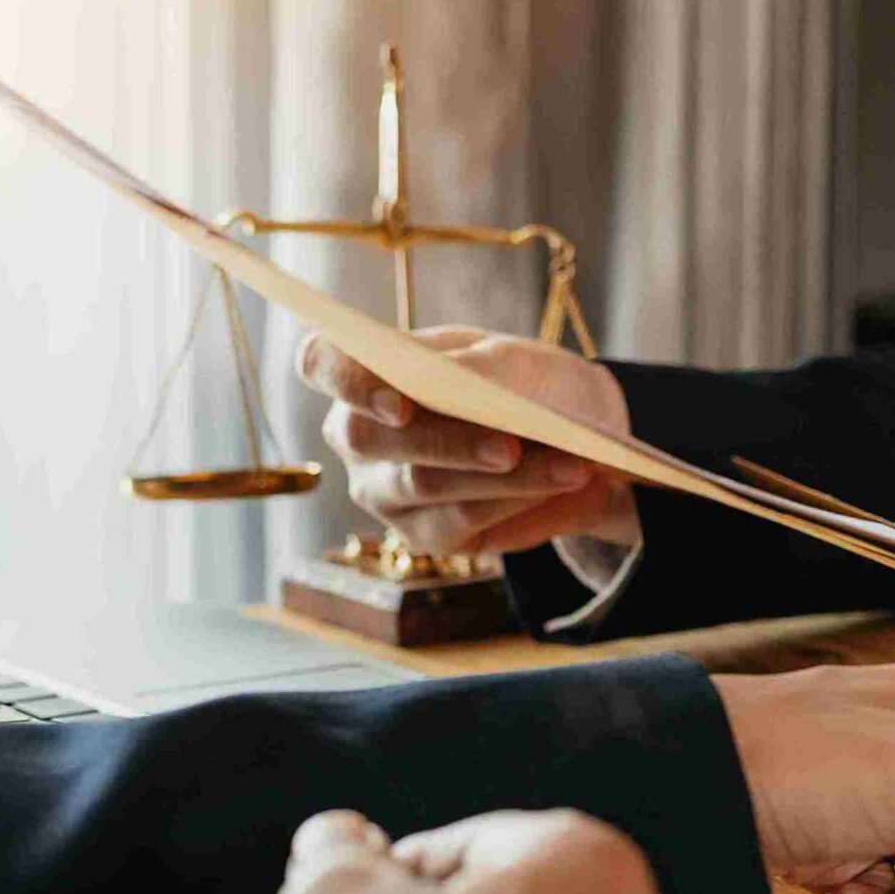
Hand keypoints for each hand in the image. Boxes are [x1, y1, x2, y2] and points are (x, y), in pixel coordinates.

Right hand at [296, 326, 639, 555]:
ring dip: (503, 476)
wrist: (573, 435)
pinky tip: (564, 485)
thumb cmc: (527, 382)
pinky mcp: (425, 534)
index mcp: (367, 372)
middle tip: (511, 444)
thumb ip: (480, 367)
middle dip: (444, 441)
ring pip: (425, 485)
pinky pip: (461, 522)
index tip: (399, 400)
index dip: (346, 380)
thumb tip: (457, 384)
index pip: (321, 364)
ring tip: (572, 465)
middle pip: (368, 437)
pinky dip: (516, 501)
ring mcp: (384, 491)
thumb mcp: (515, 359)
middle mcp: (358, 435)